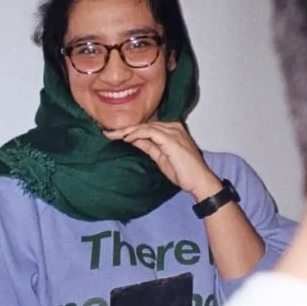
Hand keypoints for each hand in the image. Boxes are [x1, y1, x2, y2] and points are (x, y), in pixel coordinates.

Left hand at [105, 122, 220, 199]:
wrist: (198, 181)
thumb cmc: (182, 171)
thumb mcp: (159, 156)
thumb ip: (147, 146)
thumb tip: (132, 139)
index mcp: (171, 130)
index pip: (147, 126)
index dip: (129, 129)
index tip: (113, 134)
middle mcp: (173, 126)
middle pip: (144, 124)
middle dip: (124, 129)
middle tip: (107, 133)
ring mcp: (173, 131)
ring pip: (145, 126)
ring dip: (127, 131)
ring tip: (113, 135)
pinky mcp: (171, 139)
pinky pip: (150, 132)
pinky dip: (136, 134)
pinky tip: (126, 138)